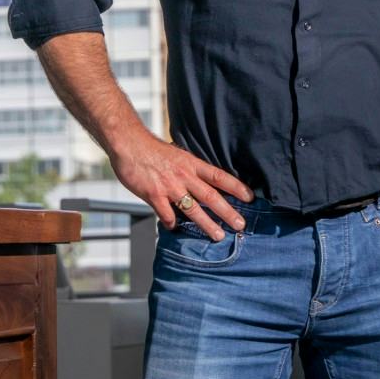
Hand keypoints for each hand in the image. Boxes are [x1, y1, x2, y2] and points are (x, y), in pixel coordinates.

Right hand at [111, 130, 251, 241]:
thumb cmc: (151, 149)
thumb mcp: (177, 155)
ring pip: (193, 209)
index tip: (250, 197)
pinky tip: (175, 228)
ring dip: (207, 224)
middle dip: (228, 212)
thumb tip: (201, 180)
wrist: (129, 143)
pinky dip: (172, 223)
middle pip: (211, 196)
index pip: (219, 176)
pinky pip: (166, 214)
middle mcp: (184, 175)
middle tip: (241, 225)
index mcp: (191, 164)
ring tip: (219, 235)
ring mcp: (169, 186)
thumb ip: (188, 169)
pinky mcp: (153, 194)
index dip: (236, 187)